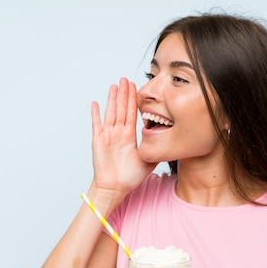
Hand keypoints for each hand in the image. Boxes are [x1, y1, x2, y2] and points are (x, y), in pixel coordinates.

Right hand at [90, 78, 156, 198]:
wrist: (115, 188)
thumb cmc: (129, 178)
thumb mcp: (148, 162)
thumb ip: (157, 151)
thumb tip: (171, 145)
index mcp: (129, 136)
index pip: (132, 114)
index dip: (134, 101)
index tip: (136, 88)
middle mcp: (118, 134)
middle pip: (122, 109)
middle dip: (124, 94)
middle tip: (126, 79)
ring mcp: (108, 136)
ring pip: (111, 113)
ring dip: (112, 99)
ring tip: (114, 86)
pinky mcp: (99, 141)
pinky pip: (97, 125)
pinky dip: (96, 114)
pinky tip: (96, 103)